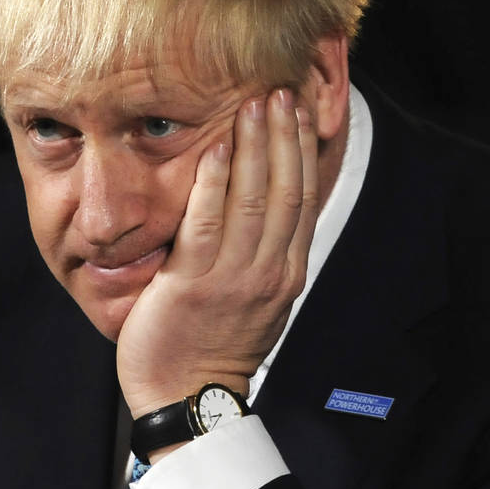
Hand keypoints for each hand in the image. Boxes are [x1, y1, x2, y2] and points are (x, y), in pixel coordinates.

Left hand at [116, 87, 318, 418]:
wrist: (187, 398)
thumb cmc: (213, 347)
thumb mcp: (255, 300)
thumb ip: (262, 255)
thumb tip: (263, 211)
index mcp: (285, 273)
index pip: (303, 200)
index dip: (302, 151)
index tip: (300, 113)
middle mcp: (269, 271)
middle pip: (286, 190)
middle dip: (285, 136)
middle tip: (281, 90)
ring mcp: (234, 277)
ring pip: (256, 199)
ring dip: (257, 147)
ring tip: (255, 103)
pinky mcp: (195, 283)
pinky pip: (209, 222)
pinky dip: (216, 182)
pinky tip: (218, 147)